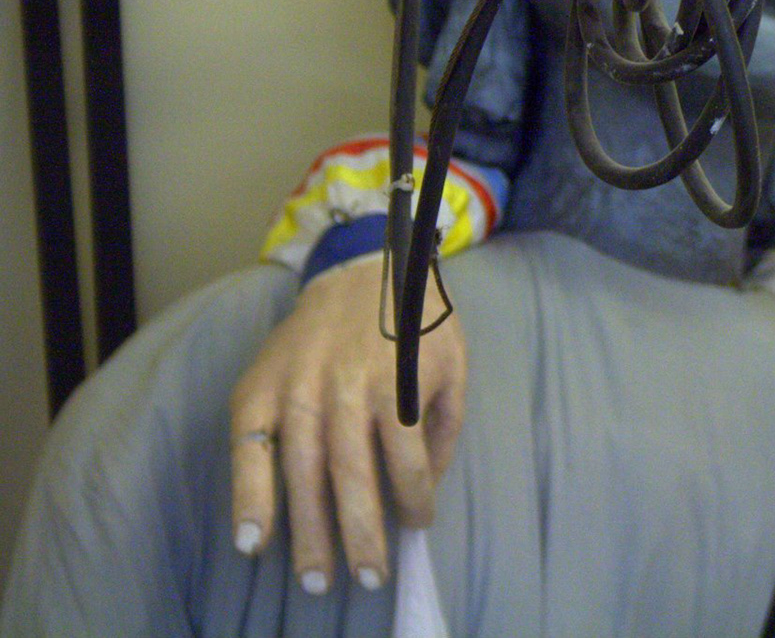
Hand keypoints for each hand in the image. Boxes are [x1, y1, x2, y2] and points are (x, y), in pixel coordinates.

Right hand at [229, 253, 466, 593]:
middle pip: (351, 478)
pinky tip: (252, 541)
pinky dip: (247, 498)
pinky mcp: (257, 389)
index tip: (418, 526)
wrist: (359, 270)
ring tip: (317, 580)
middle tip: (366, 581)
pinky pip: (249, 451)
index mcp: (397, 385)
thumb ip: (443, 425)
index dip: (415, 501)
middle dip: (359, 536)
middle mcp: (343, 392)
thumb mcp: (452, 363)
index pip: (407, 462)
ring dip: (308, 533)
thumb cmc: (414, 323)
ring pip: (300, 473)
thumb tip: (426, 485)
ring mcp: (295, 391)